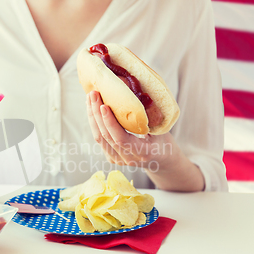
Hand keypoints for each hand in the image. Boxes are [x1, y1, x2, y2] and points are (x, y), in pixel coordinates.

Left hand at [86, 90, 203, 190]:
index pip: (121, 138)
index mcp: (143, 152)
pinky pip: (100, 139)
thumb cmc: (163, 141)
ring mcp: (118, 159)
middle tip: (93, 94)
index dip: (110, 122)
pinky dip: (95, 123)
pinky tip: (92, 109)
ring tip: (90, 98)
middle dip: (97, 114)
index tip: (103, 105)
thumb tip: (135, 92)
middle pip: (106, 136)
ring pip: (99, 138)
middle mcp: (128, 159)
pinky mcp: (111, 157)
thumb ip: (148, 117)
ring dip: (93, 117)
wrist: (162, 161)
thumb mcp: (160, 129)